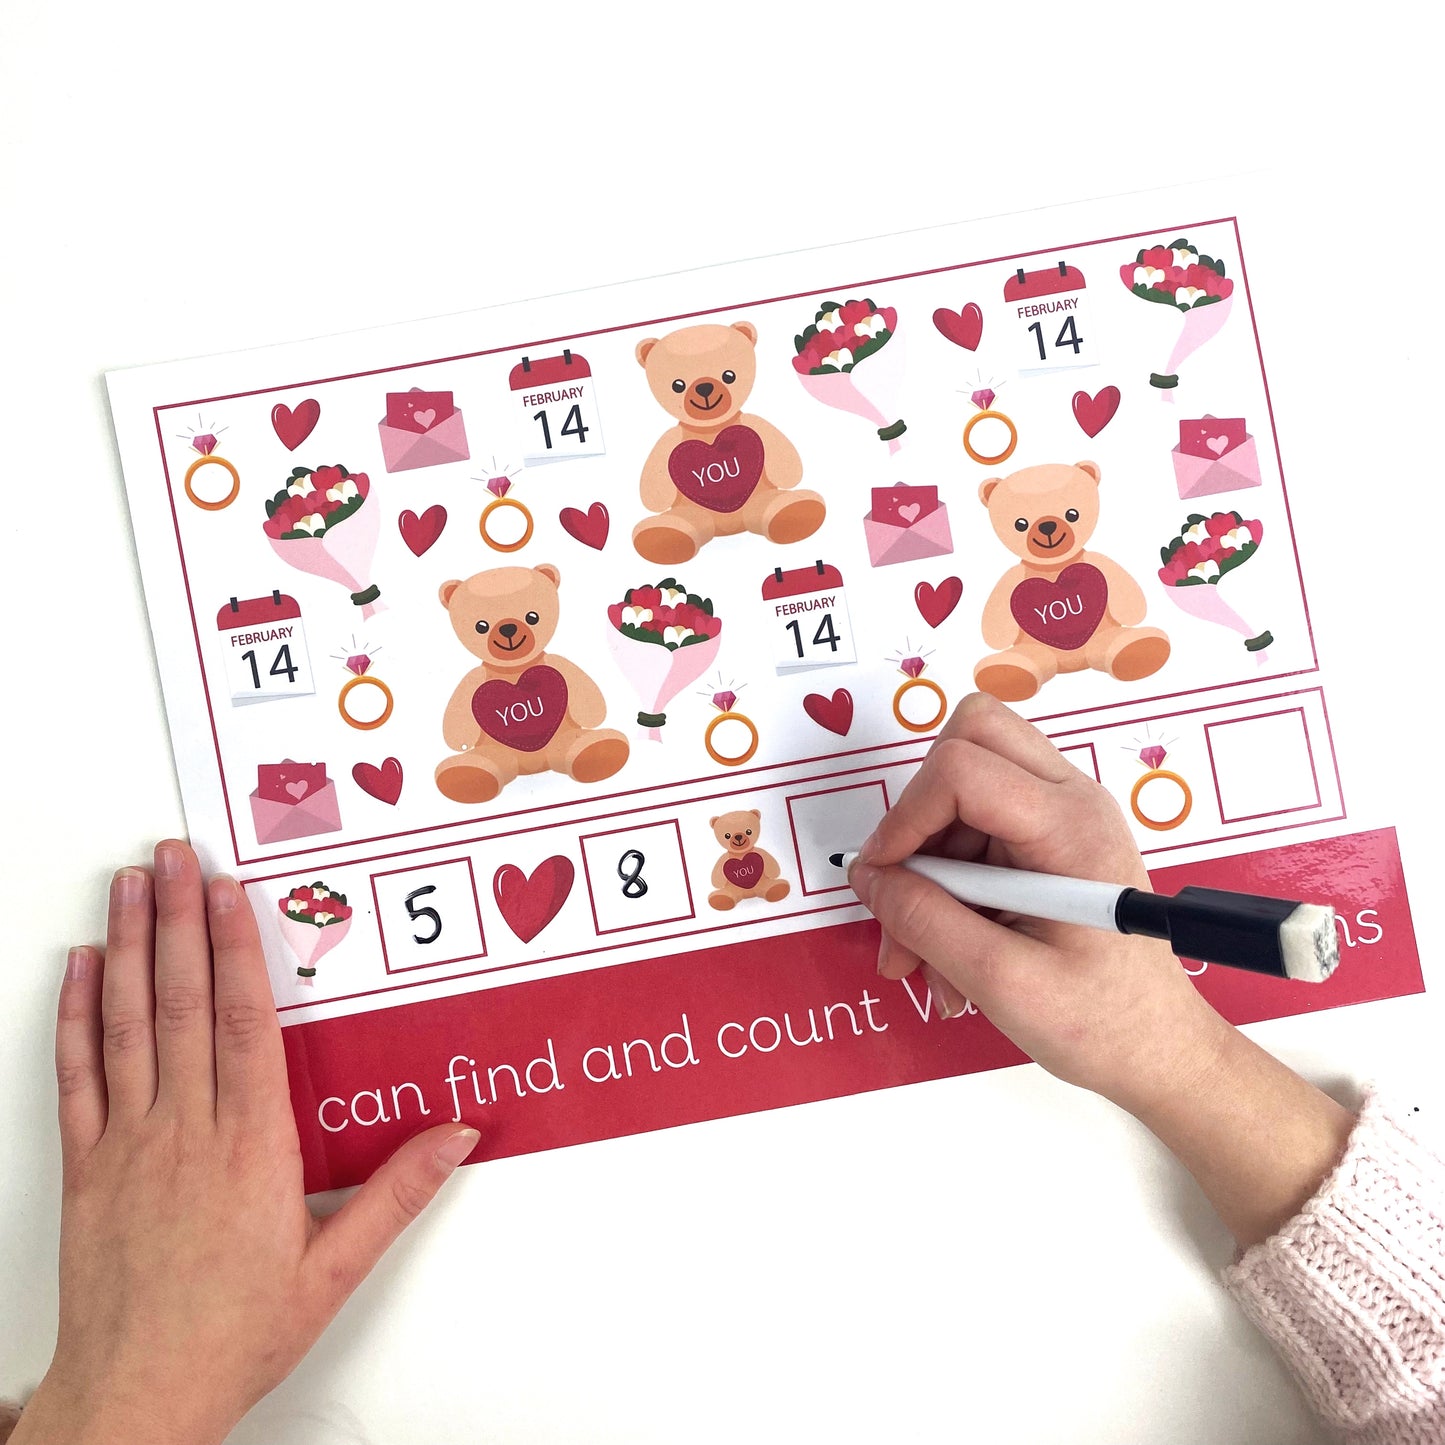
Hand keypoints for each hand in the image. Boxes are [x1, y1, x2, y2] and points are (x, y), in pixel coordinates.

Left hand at [15, 842, 478, 1444]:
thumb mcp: (333, 1272)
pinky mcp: (86, 1169)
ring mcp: (128, 1146)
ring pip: (127, 1025)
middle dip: (179, 920)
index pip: (244, 1026)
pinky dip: (75, 1017)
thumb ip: (396, 1196)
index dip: (237, 951)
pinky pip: (77, 1078)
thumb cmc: (232, 1337)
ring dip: (129, 947)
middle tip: (174, 856)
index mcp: (250, 1151)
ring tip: (129, 886)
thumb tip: (456, 1138)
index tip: (231, 893)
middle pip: (183, 1005)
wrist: (135, 1400)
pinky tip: (80, 968)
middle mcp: (185, 1133)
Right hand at [849, 693, 1221, 1107]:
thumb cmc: (1105, 1023)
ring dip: (925, 866)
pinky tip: (945, 950)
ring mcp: (1061, 815)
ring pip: (961, 789)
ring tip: (920, 953)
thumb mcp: (1002, 981)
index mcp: (1072, 827)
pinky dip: (946, 883)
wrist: (1159, 1051)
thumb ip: (927, 922)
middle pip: (969, 739)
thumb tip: (870, 879)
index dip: (906, 816)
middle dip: (917, 813)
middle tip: (904, 885)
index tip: (883, 878)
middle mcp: (1071, 802)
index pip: (963, 767)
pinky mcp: (1048, 840)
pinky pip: (974, 828)